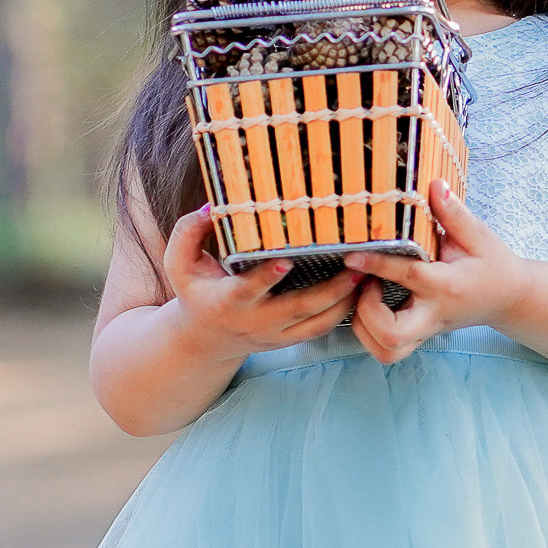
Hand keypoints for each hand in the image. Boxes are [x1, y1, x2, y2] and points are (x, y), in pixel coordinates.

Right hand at [162, 204, 363, 359]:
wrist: (204, 339)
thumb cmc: (196, 291)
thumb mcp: (180, 263)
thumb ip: (188, 233)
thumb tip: (210, 207)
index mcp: (226, 302)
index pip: (247, 290)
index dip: (266, 277)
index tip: (286, 260)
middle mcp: (254, 321)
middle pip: (297, 308)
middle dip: (329, 290)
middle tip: (355, 267)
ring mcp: (275, 334)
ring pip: (316, 323)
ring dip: (344, 301)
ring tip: (367, 275)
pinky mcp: (289, 340)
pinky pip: (321, 330)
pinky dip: (343, 312)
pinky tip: (360, 289)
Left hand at [343, 179, 530, 364]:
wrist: (509, 298)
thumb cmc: (493, 264)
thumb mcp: (479, 235)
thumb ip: (454, 213)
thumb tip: (434, 185)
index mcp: (446, 286)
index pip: (407, 276)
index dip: (376, 264)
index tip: (352, 254)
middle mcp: (433, 314)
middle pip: (391, 336)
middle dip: (366, 313)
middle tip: (364, 284)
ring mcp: (425, 331)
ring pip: (385, 351)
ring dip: (364, 327)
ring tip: (365, 295)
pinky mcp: (419, 336)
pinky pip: (387, 349)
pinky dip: (369, 334)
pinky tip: (370, 306)